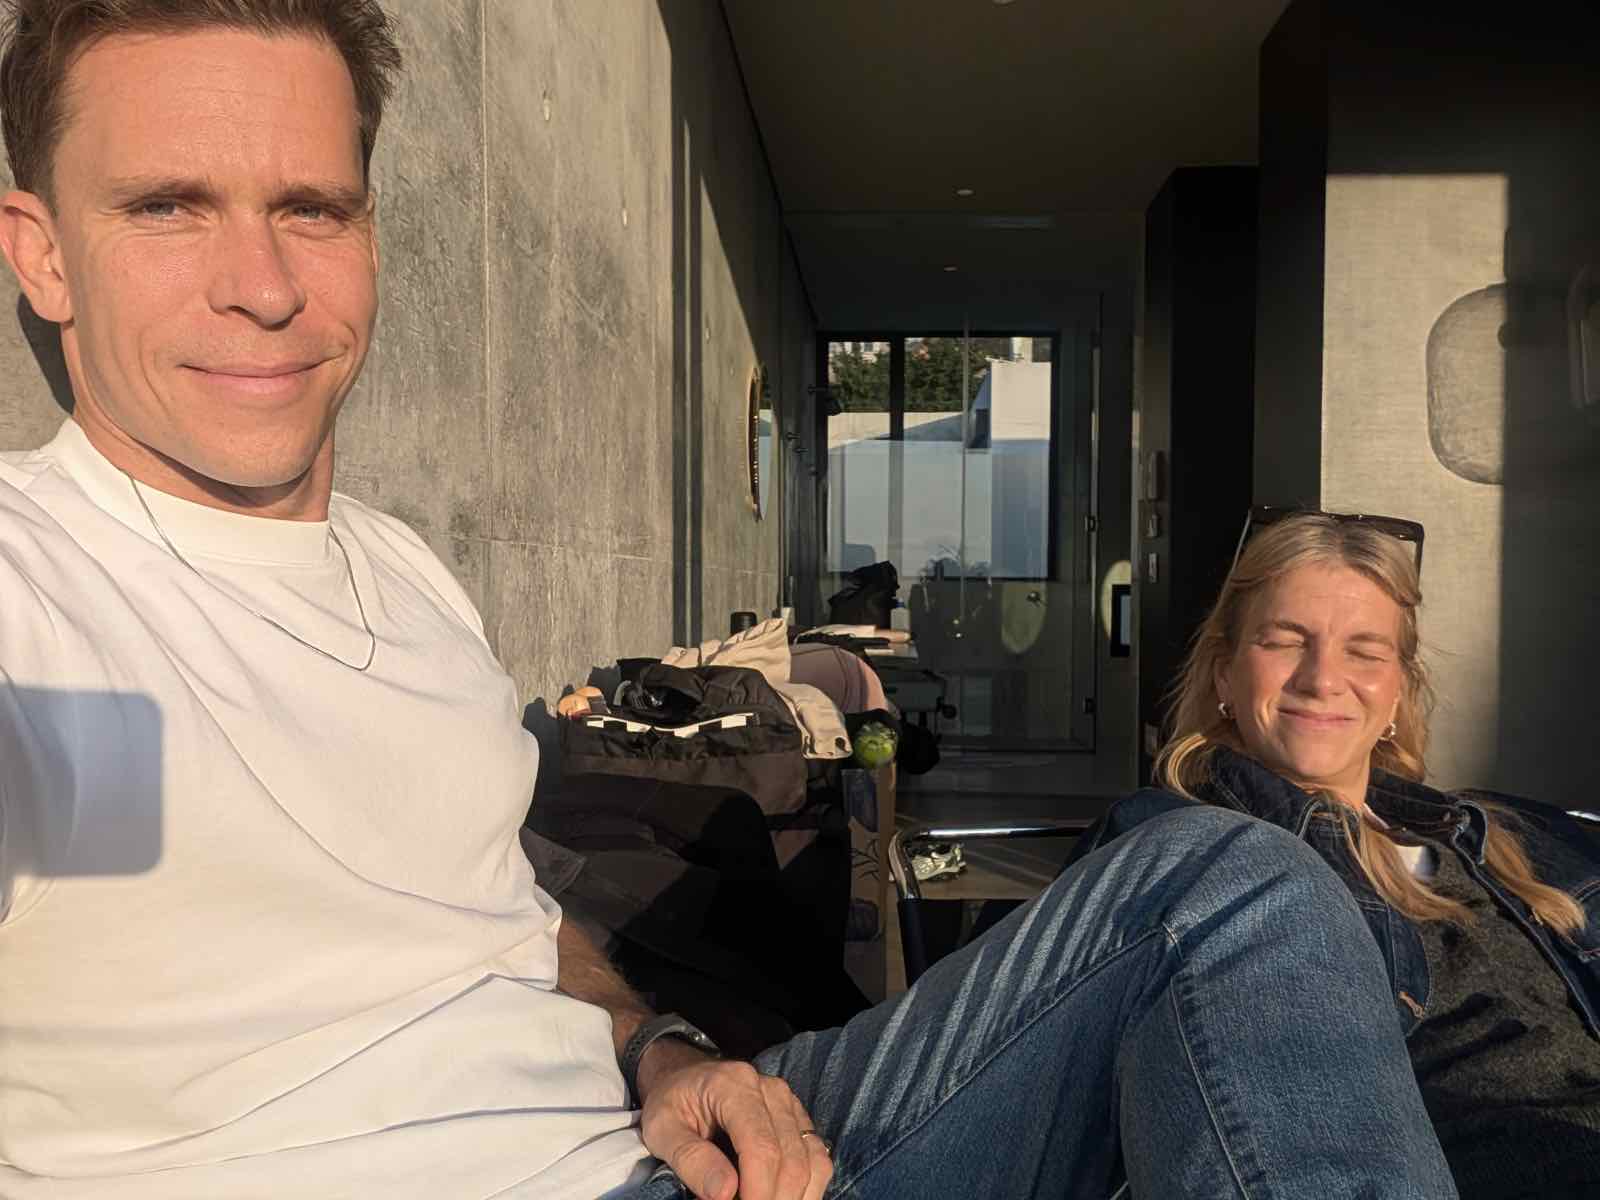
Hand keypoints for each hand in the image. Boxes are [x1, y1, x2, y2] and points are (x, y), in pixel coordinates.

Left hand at [637, 1043, 832, 1199]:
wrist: (684, 1077)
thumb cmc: (671, 1103)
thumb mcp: (661, 1129)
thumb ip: (690, 1158)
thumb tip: (725, 1193)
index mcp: (734, 1086)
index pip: (761, 1147)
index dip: (758, 1191)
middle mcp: (771, 1090)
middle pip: (791, 1160)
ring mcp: (790, 1103)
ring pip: (811, 1162)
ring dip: (792, 1198)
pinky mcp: (799, 1119)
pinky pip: (818, 1158)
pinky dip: (805, 1188)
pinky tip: (781, 1198)